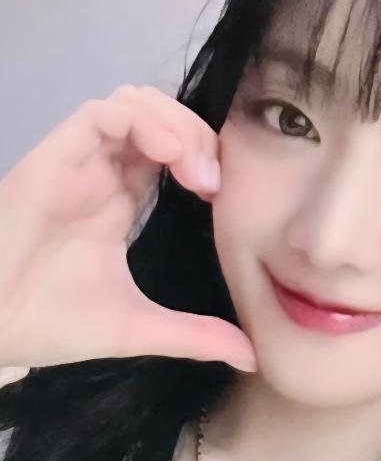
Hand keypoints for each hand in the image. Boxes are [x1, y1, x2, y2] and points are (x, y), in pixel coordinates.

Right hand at [0, 84, 256, 373]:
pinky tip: (171, 155)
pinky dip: (143, 121)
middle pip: (160, 120)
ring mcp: (78, 163)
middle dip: (198, 137)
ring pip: (134, 103)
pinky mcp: (55, 157)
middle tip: (217, 181)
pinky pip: (102, 112)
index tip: (225, 196)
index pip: (170, 154)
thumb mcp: (137, 328)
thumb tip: (251, 357)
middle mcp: (101, 175)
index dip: (204, 159)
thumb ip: (194, 336)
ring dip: (175, 124)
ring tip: (196, 169)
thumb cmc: (50, 325)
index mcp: (119, 204)